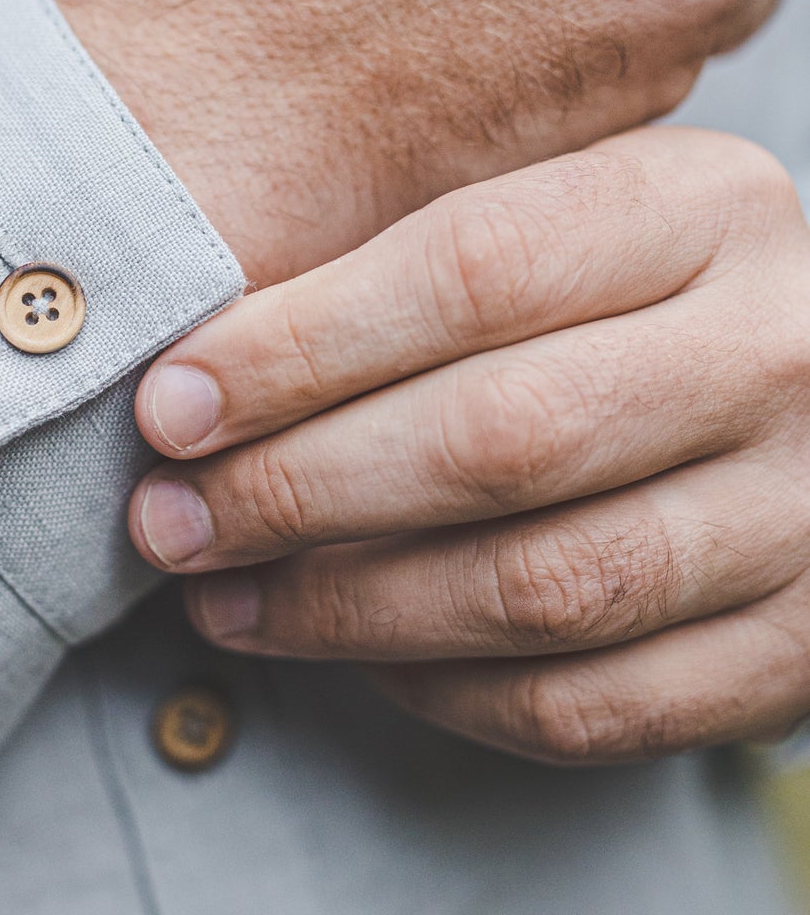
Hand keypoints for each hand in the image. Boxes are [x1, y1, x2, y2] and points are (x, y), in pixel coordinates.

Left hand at [127, 129, 809, 763]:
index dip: (299, 350)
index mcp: (706, 206)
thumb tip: (188, 377)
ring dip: (345, 610)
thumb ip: (409, 266)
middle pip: (499, 440)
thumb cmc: (624, 304)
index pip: (473, 272)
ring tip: (221, 598)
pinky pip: (592, 707)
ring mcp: (806, 513)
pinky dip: (447, 695)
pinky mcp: (798, 651)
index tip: (170, 405)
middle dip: (296, 491)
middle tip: (169, 518)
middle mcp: (780, 351)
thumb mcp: (557, 221)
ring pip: (540, 589)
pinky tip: (353, 661)